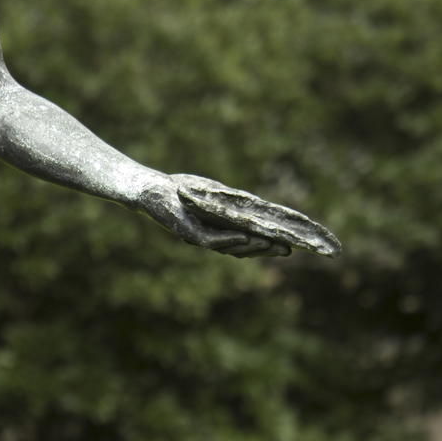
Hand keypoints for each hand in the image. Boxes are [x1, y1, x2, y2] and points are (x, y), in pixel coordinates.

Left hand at [136, 174, 291, 257]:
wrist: (150, 190)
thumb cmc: (182, 189)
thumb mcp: (213, 194)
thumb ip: (232, 203)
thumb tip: (260, 207)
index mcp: (220, 229)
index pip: (249, 240)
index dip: (269, 244)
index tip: (291, 245)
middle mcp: (212, 236)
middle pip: (244, 249)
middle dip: (267, 250)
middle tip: (289, 251)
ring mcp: (201, 236)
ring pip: (231, 248)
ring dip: (253, 248)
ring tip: (273, 245)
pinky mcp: (189, 233)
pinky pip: (212, 241)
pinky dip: (230, 240)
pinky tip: (246, 239)